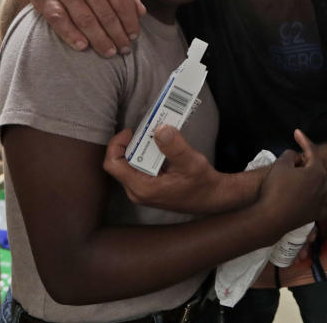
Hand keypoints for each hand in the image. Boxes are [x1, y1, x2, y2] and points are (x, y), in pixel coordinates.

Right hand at [25, 0, 145, 56]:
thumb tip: (142, 13)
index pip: (122, 1)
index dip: (130, 22)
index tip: (134, 37)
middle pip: (105, 13)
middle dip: (117, 35)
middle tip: (124, 50)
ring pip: (84, 18)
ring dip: (99, 39)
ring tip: (108, 52)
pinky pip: (58, 18)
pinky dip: (71, 34)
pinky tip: (82, 46)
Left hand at [103, 126, 221, 213]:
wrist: (213, 198)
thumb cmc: (203, 184)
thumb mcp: (191, 162)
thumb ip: (174, 146)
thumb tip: (160, 129)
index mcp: (143, 188)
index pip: (113, 164)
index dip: (117, 144)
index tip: (132, 131)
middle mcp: (138, 191)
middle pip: (120, 162)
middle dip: (132, 142)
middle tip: (149, 129)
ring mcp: (142, 190)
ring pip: (130, 164)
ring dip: (141, 146)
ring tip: (156, 135)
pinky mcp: (149, 186)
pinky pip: (139, 167)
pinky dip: (147, 153)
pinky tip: (161, 145)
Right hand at [255, 130, 326, 232]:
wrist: (271, 218)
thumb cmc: (274, 190)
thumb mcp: (280, 165)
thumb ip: (290, 156)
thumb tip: (296, 157)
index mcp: (317, 171)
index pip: (312, 151)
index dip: (304, 140)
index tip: (297, 133)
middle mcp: (326, 184)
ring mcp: (325, 200)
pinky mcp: (319, 212)